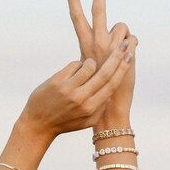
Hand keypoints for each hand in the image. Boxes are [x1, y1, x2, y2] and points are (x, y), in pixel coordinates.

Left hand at [17, 40, 135, 142]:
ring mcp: (68, 89)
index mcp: (92, 108)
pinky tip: (73, 72)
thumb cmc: (66, 122)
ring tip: (88, 67)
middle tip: (124, 44)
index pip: (112, 84)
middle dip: (116, 56)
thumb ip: (101, 107)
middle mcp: (81, 99)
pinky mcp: (57, 81)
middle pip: (104, 73)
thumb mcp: (88, 121)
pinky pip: (74, 65)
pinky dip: (77, 65)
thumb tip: (111, 89)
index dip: (123, 69)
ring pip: (89, 65)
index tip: (130, 56)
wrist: (38, 124)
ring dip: (91, 62)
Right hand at [66, 0, 136, 126]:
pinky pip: (133, 41)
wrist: (106, 113)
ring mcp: (110, 49)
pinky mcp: (124, 54)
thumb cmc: (97, 93)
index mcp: (85, 46)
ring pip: (123, 27)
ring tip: (121, 54)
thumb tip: (108, 42)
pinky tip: (129, 62)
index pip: (77, 17)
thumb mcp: (94, 69)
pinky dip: (133, 49)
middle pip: (97, 11)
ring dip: (125, 37)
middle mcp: (95, 44)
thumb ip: (98, 52)